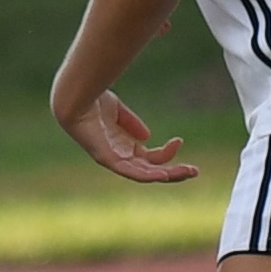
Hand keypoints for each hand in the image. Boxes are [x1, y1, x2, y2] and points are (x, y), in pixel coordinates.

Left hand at [56, 90, 195, 183]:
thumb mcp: (118, 112)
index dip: (166, 153)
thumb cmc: (92, 101)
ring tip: (188, 171)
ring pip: (144, 174)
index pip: (149, 158)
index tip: (179, 140)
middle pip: (150, 170)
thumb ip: (131, 123)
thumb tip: (147, 136)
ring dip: (167, 175)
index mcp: (122, 146)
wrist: (75, 97)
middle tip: (195, 170)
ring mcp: (112, 159)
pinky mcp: (106, 158)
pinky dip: (147, 174)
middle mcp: (119, 155)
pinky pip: (130, 171)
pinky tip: (164, 175)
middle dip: (173, 171)